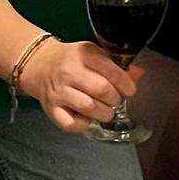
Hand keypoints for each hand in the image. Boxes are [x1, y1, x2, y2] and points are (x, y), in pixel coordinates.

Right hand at [20, 38, 140, 133]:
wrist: (40, 65)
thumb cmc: (72, 60)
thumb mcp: (94, 54)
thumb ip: (116, 65)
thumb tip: (138, 74)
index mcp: (83, 54)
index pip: (110, 69)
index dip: (125, 82)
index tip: (130, 89)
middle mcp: (70, 72)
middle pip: (101, 89)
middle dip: (115, 98)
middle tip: (116, 99)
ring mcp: (59, 92)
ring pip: (88, 107)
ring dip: (104, 113)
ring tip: (106, 110)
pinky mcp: (52, 109)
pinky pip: (70, 124)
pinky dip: (83, 125)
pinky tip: (88, 119)